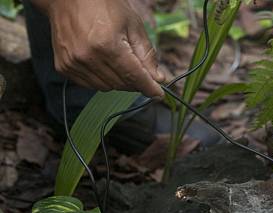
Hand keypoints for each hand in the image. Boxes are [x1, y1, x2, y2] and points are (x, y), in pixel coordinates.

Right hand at [32, 0, 165, 97]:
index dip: (149, 87)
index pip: (134, 76)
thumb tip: (157, 79)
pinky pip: (90, 84)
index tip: (158, 94)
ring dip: (118, 80)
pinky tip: (102, 62)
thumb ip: (146, 55)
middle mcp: (88, 57)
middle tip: (138, 68)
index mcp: (107, 45)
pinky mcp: (64, 66)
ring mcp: (73, 63)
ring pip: (107, 87)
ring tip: (117, 60)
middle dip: (135, 80)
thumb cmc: (103, 5)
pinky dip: (101, 78)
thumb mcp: (133, 25)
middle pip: (122, 84)